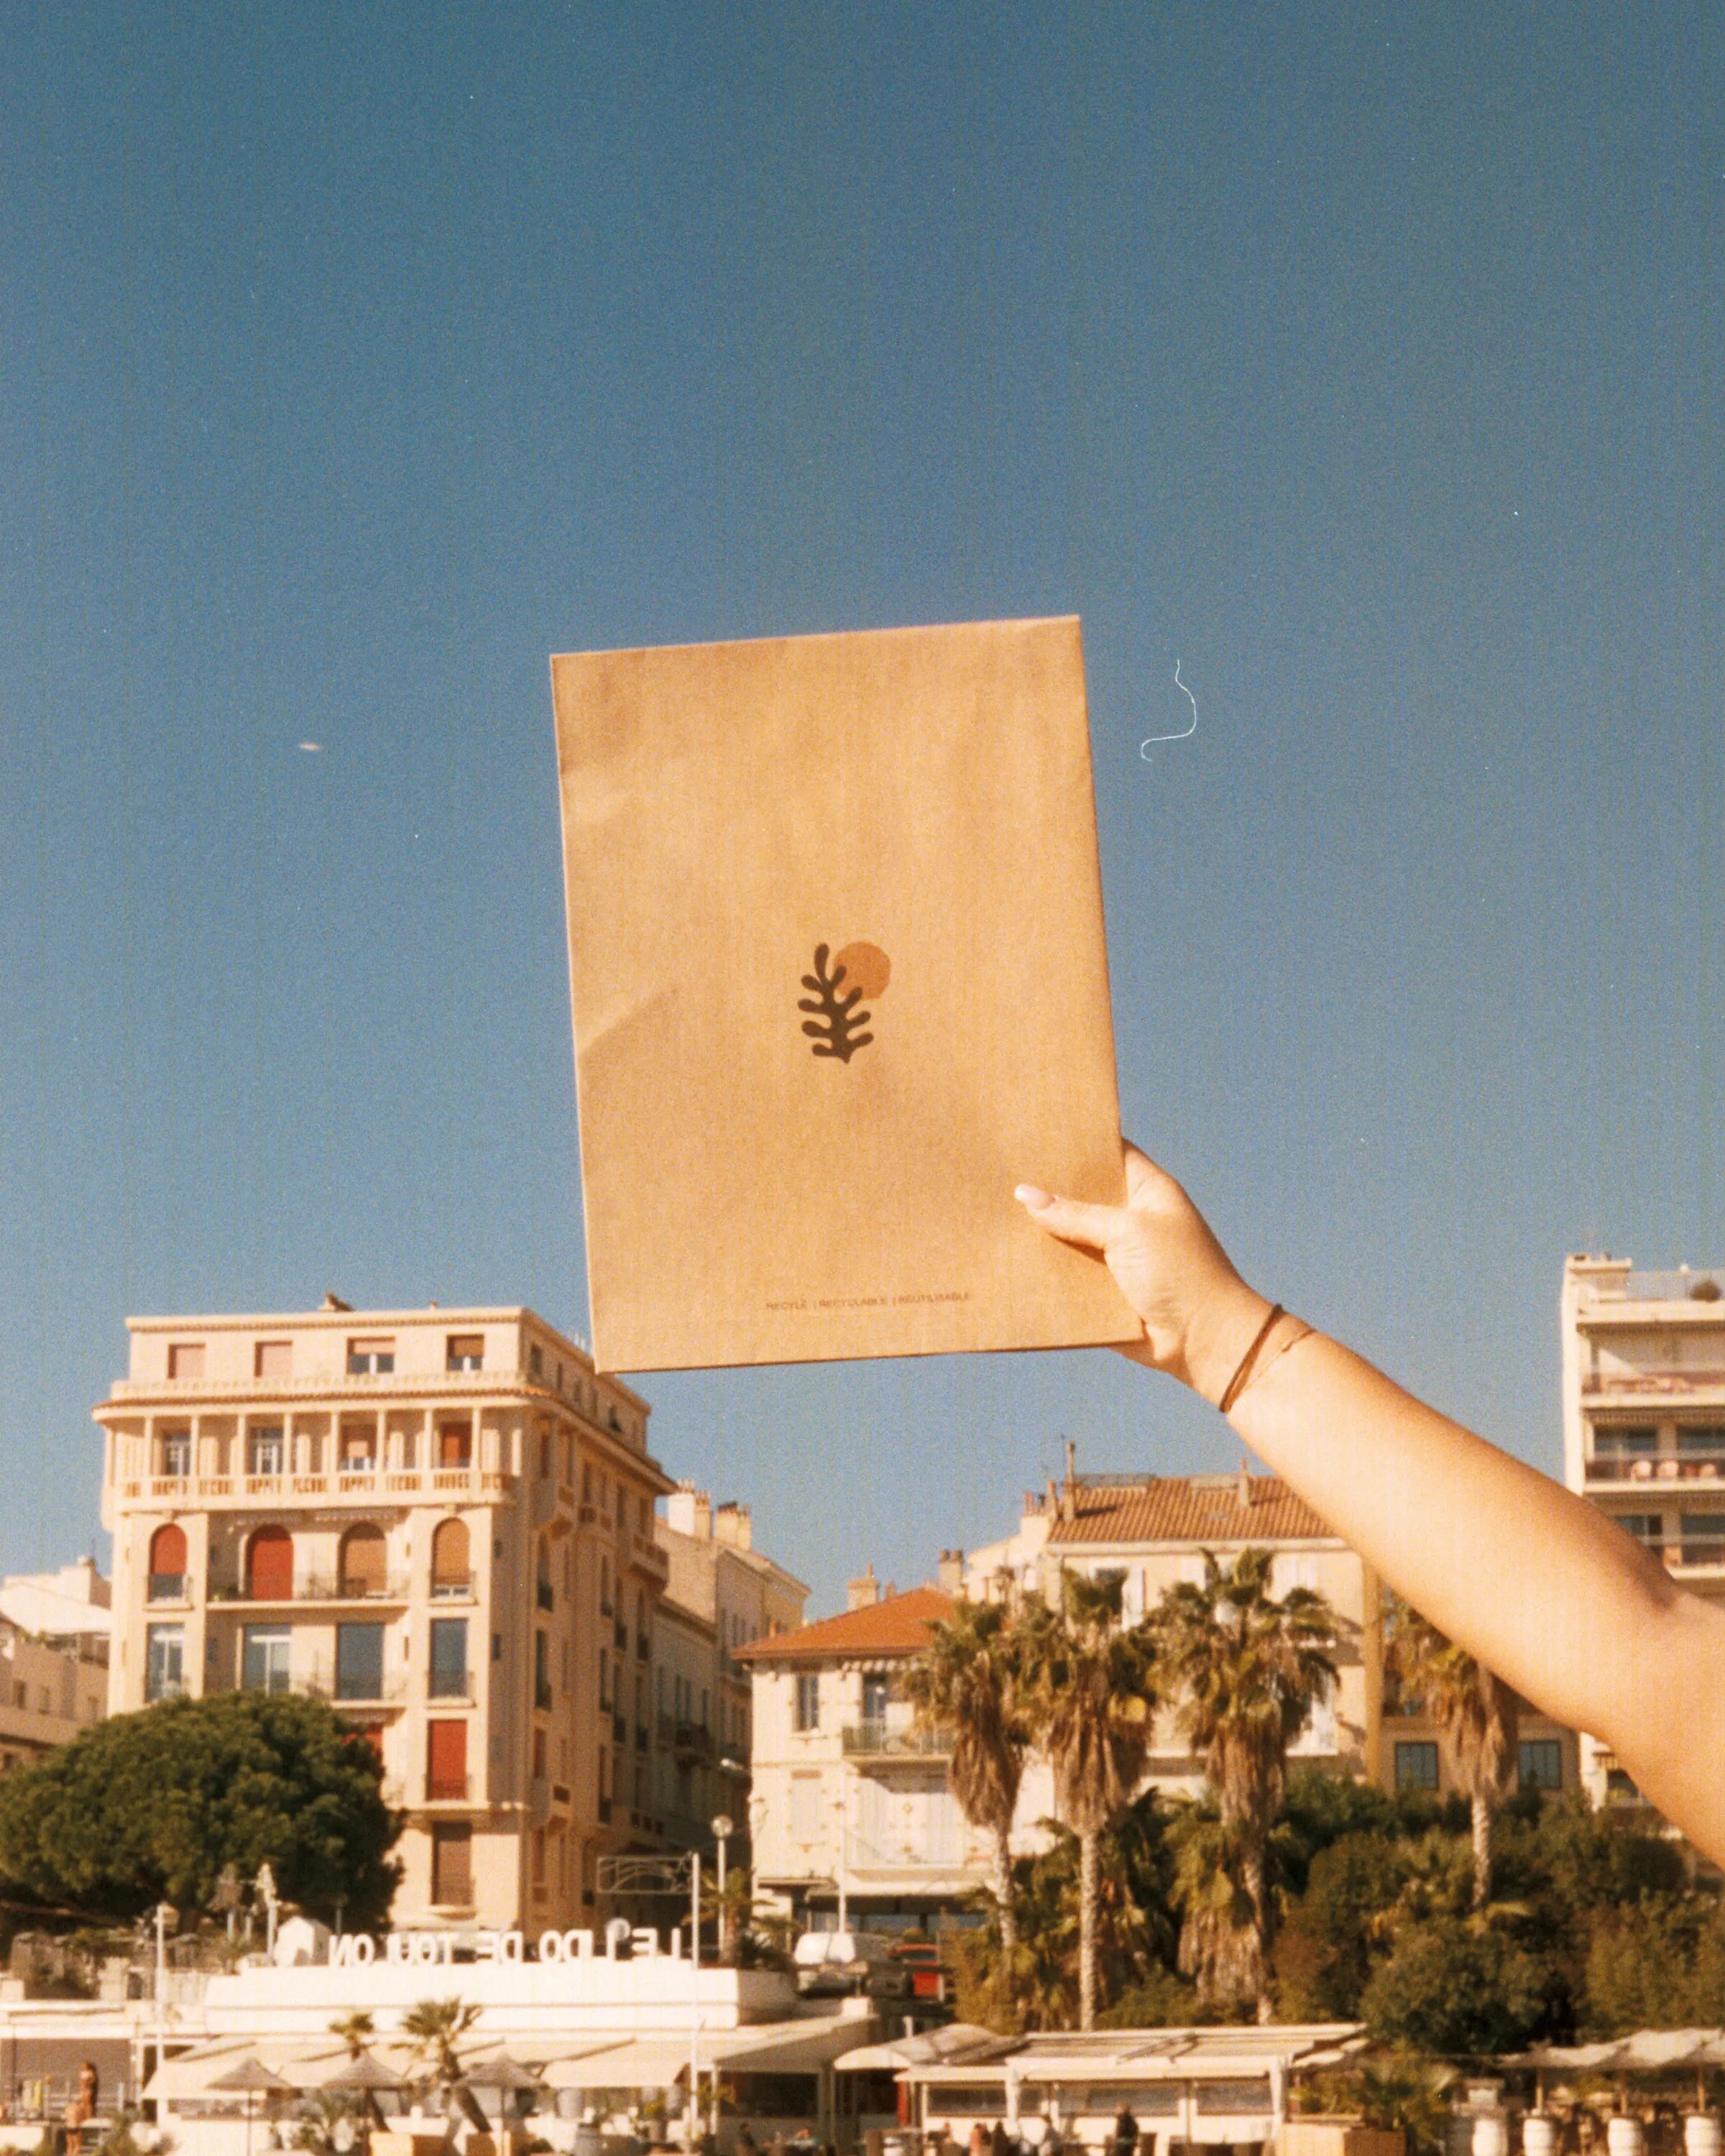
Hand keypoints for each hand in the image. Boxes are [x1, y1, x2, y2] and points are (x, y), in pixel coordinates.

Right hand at [1015, 1140, 1271, 1402]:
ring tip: (995, 1214)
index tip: (1035, 1133)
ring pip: (1069, 1236)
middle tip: (1002, 1174)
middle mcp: (1129, 1218)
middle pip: (1082, 1195)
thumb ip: (1076, 1214)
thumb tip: (1025, 1194)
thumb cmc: (1181, 1273)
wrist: (1203, 1341)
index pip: (1109, 1153)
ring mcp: (1115, 1254)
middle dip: (1048, 1190)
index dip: (1077, 1144)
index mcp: (1146, 1190)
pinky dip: (1046, 1270)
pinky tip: (1008, 1258)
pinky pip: (1067, 1274)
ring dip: (1042, 1233)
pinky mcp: (1103, 1289)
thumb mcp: (1129, 1232)